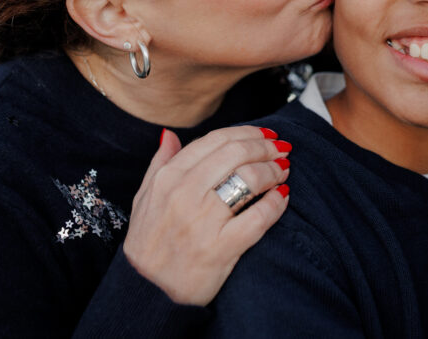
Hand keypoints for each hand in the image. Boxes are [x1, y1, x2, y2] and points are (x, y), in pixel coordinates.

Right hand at [122, 125, 290, 305]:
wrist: (147, 294)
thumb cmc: (149, 244)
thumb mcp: (143, 200)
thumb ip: (159, 164)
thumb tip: (171, 135)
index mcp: (168, 178)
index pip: (215, 140)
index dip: (246, 133)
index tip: (264, 135)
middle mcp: (184, 194)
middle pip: (237, 154)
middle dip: (265, 148)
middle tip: (280, 149)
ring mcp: (203, 221)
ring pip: (250, 179)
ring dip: (274, 170)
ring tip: (283, 170)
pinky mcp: (221, 248)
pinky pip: (259, 217)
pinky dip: (276, 203)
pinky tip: (282, 197)